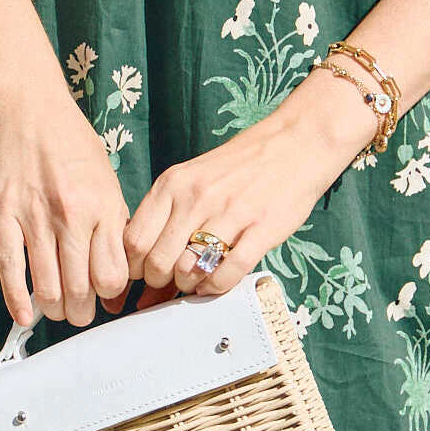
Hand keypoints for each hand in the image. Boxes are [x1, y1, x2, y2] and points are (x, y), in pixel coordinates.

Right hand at [0, 91, 134, 330]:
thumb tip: (116, 277)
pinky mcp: (4, 216)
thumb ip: (113, 227)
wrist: (29, 109)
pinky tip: (24, 315)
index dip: (110, 295)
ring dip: (54, 309)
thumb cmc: (71, 143)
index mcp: (103, 207)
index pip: (112, 275)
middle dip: (81, 312)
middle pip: (80, 288)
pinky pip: (11, 269)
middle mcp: (72, 216)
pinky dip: (17, 300)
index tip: (105, 296)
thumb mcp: (107, 181)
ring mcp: (35, 218)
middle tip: (79, 312)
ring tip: (56, 310)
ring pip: (47, 286)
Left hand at [127, 81, 371, 300]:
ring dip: (188, 287)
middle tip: (171, 283)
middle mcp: (196, 198)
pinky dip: (217, 287)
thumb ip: (166, 218)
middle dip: (160, 283)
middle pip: (157, 262)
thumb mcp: (192, 179)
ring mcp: (230, 214)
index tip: (145, 275)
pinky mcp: (262, 229)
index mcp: (173, 184)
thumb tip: (141, 270)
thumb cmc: (239, 167)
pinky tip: (217, 282)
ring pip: (189, 271)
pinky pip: (229, 272)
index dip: (134, 267)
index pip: (134, 240)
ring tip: (196, 281)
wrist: (295, 143)